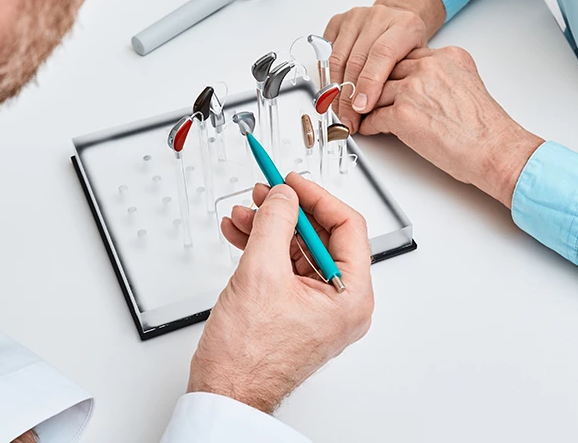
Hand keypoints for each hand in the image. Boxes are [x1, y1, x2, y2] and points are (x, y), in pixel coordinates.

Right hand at [187, 174, 373, 413]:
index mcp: (351, 295)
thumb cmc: (248, 357)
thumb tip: (283, 196)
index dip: (317, 197)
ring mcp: (319, 309)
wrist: (226, 394)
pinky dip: (263, 249)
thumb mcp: (261, 273)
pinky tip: (240, 234)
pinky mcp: (296, 312)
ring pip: (300, 250)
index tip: (292, 181)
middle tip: (265, 193)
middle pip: (322, 236)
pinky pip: (286, 269)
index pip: (347, 226)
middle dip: (288, 212)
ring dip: (270, 228)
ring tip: (243, 214)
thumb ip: (275, 223)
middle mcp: (342, 303)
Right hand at [324, 0, 445, 132]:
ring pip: (338, 58)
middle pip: (356, 60)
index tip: (361, 108)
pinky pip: (327, 53)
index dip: (369, 84)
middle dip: (349, 97)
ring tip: (340, 111)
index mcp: (404, 26)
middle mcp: (379, 17)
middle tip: (349, 119)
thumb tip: (379, 113)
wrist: (399, 21)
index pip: (382, 54)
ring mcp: (357, 17)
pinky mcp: (339, 20)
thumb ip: (401, 81)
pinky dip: (328, 76)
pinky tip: (333, 92)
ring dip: (335, 90)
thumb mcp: (416, 62)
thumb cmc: (408, 45)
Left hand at [360, 46, 543, 207]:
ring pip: (377, 91)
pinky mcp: (403, 114)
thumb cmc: (487, 128)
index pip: (409, 56)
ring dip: (369, 105)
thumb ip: (445, 77)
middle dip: (377, 85)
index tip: (388, 80)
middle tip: (368, 96)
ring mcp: (414, 89)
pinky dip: (369, 125)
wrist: (495, 150)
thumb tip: (426, 86)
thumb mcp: (469, 85)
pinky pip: (374, 116)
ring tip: (364, 114)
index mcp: (449, 57)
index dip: (396, 72)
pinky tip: (370, 128)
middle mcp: (430, 67)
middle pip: (389, 69)